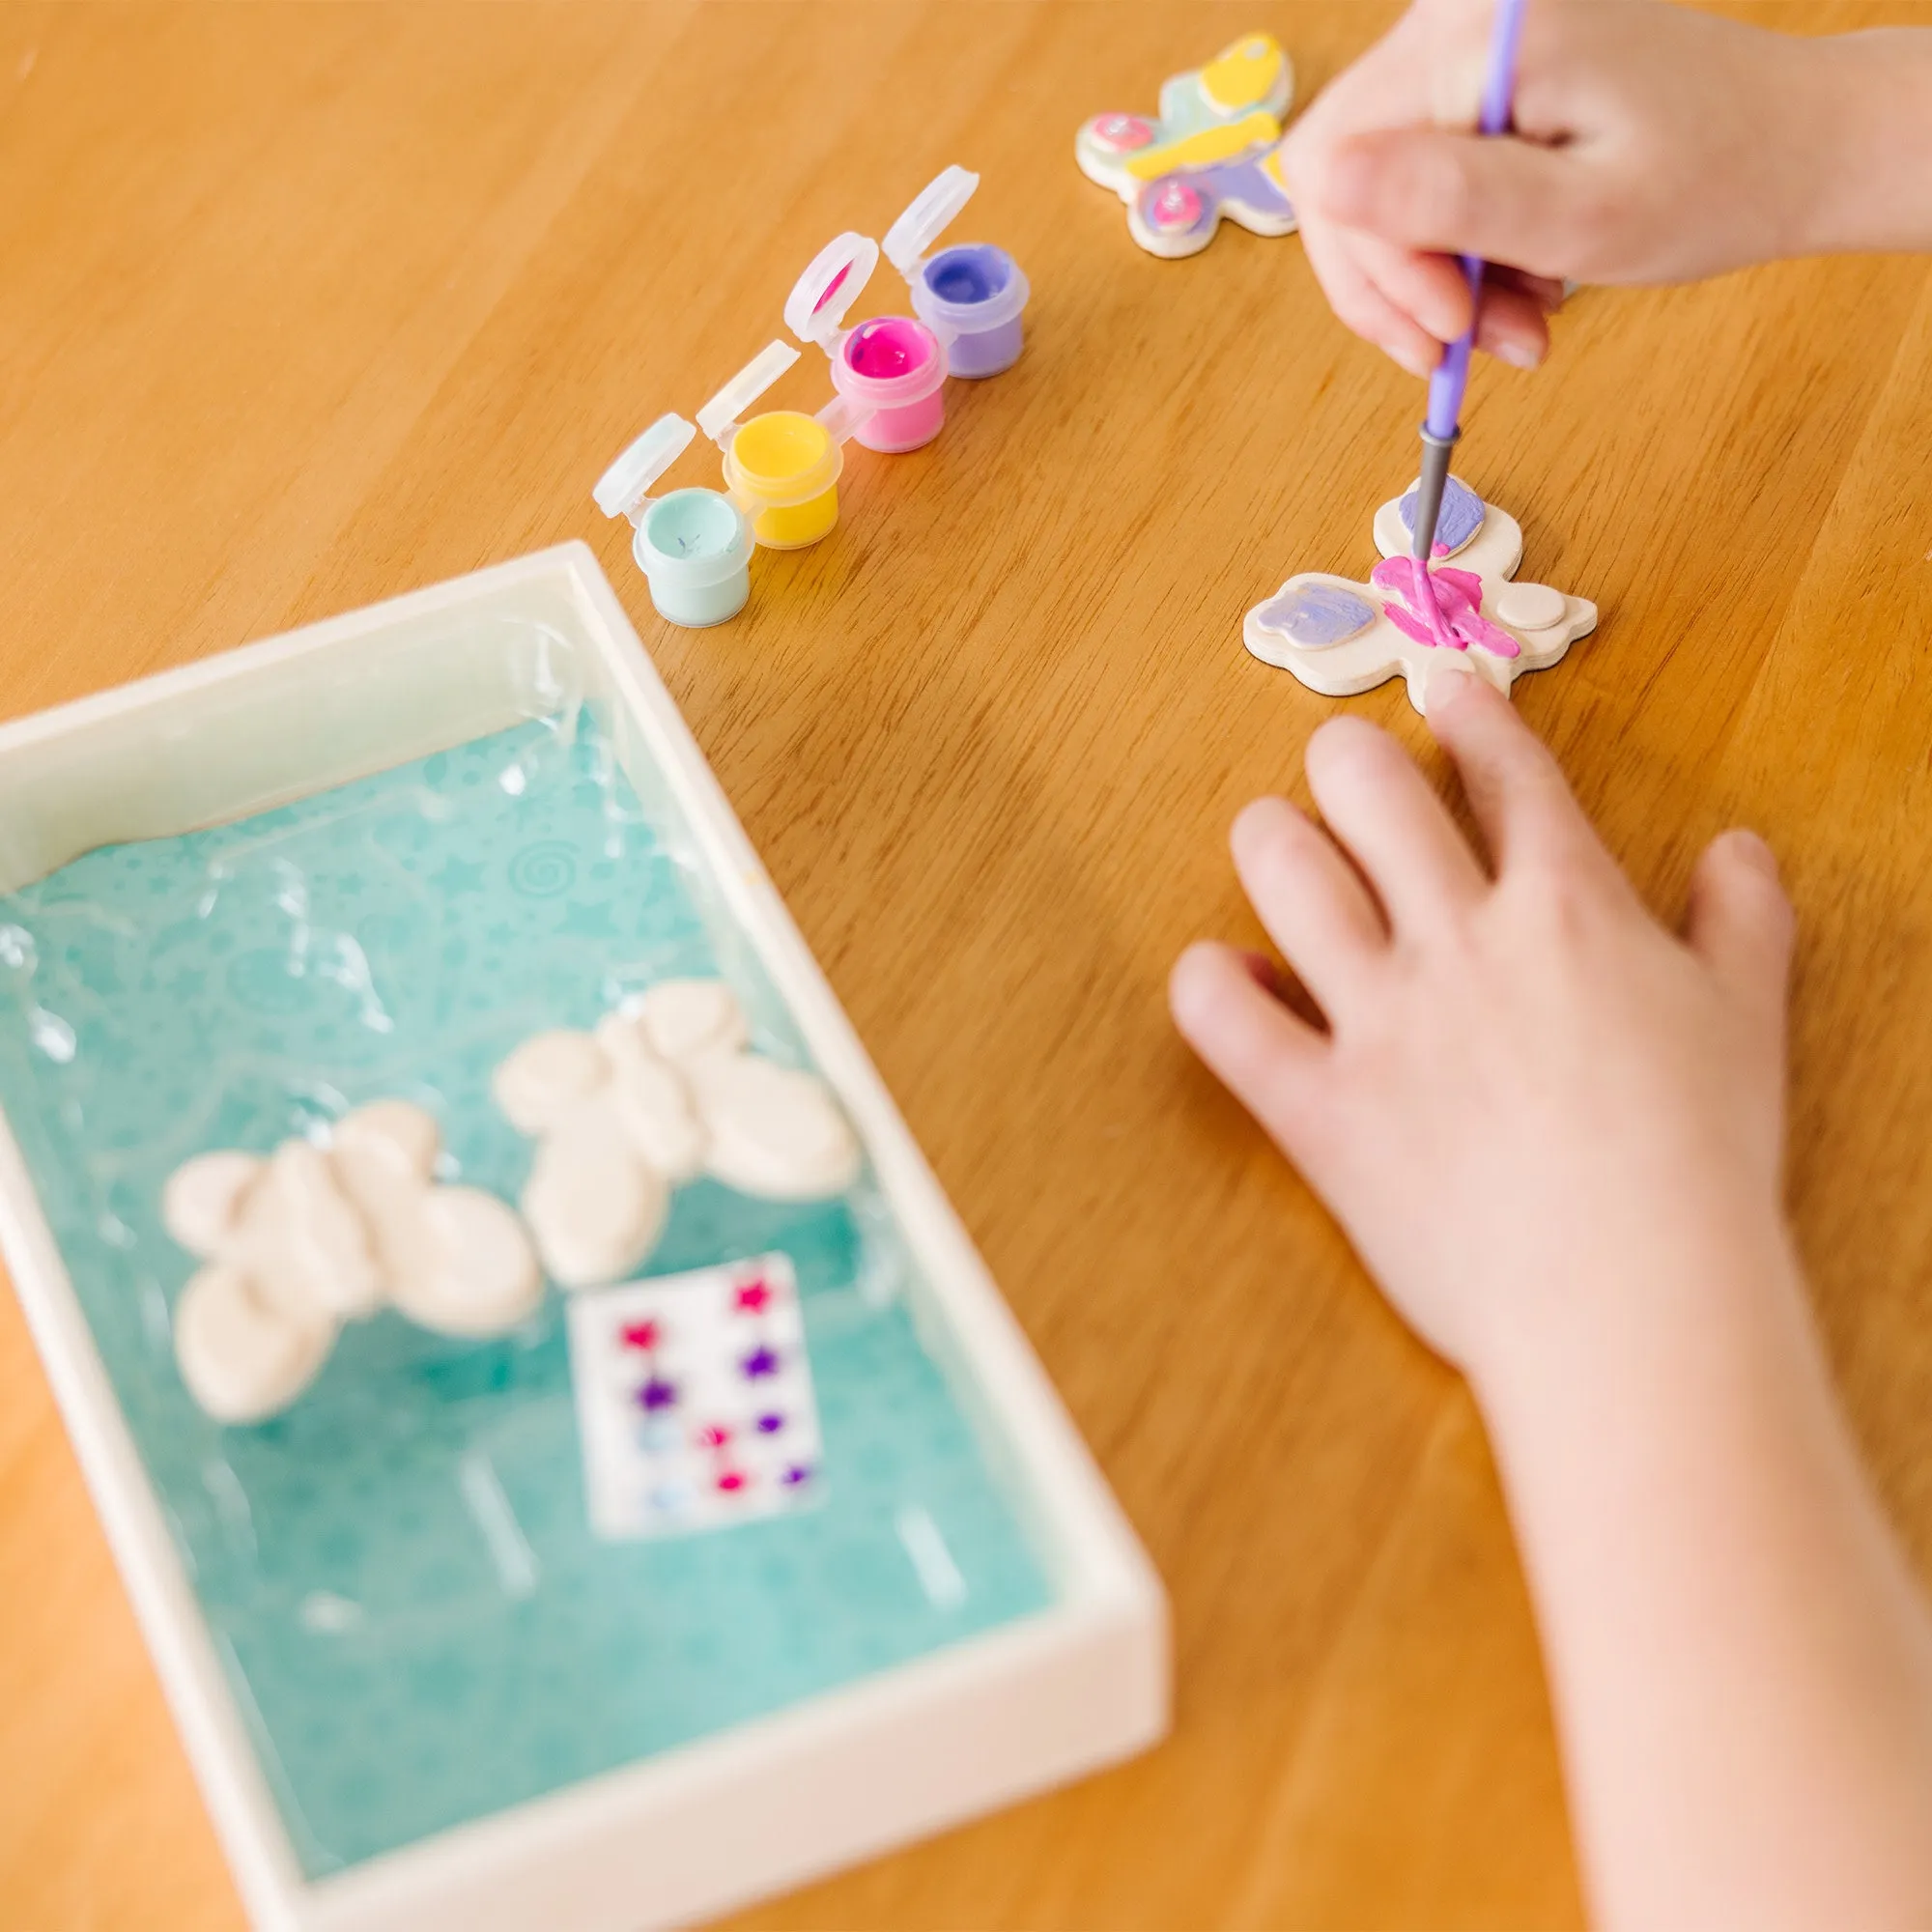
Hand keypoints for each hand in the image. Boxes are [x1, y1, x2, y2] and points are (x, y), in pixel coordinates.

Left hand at [1169, 672, 1793, 1387]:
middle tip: (1342, 774)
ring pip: (1284, 871)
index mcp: (1567, 907)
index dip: (1466, 713)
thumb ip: (1742, 923)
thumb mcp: (1748, 1024)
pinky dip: (1209, 985)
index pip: (1504, 771)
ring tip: (1276, 844)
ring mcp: (1380, 1021)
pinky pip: (1222, 1018)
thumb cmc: (1701, 1164)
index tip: (1437, 684)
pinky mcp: (1320, 1109)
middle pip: (1367, 789)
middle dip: (1343, 759)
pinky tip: (1225, 976)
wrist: (1633, 1295)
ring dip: (1269, 840)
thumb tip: (1738, 851)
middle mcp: (1460, 940)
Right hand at [1277, 0, 1840, 377]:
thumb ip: (1450, 197)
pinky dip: (1457, 253)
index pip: (1330, 164)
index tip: (1451, 329)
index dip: (1376, 267)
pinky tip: (1517, 282)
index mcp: (1476, 38)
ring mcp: (1464, 43)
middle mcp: (1456, 19)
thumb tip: (1324, 179)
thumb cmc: (1716, 179)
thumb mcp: (1581, 216)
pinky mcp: (1478, 75)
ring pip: (1375, 192)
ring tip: (1517, 322)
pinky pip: (1418, 180)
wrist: (1797, 144)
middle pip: (1341, 179)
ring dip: (1432, 282)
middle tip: (1477, 344)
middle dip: (1402, 285)